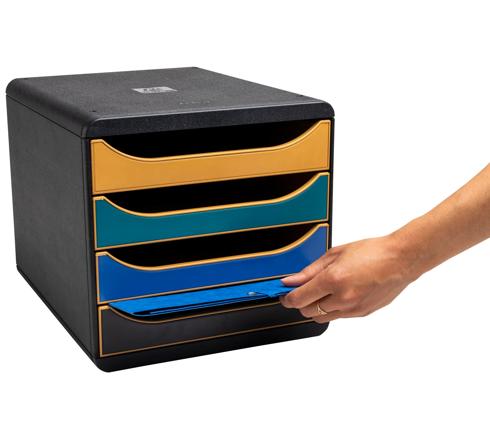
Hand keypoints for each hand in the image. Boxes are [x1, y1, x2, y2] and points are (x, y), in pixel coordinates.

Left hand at [280, 234, 418, 322]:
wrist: (400, 259)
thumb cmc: (372, 251)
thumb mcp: (335, 254)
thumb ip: (310, 271)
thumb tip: (291, 281)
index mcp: (333, 280)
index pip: (299, 299)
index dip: (287, 298)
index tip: (284, 294)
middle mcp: (342, 298)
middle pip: (308, 311)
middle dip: (300, 302)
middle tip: (301, 290)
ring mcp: (353, 308)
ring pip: (322, 318)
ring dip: (316, 307)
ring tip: (322, 291)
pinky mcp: (362, 314)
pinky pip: (338, 316)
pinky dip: (332, 308)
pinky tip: (338, 293)